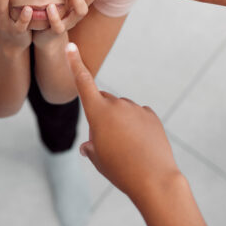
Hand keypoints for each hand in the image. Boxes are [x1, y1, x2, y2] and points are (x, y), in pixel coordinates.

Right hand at [66, 43, 179, 199]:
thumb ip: (90, 147)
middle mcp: (117, 105)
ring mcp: (135, 108)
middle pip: (102, 101)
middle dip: (100, 113)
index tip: (72, 46)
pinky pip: (137, 116)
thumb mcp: (98, 159)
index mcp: (98, 112)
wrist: (154, 179)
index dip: (75, 64)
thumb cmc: (120, 170)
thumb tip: (88, 146)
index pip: (83, 82)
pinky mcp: (150, 115)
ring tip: (127, 148)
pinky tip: (140, 145)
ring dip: (120, 122)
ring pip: (121, 111)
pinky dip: (136, 126)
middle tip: (107, 141)